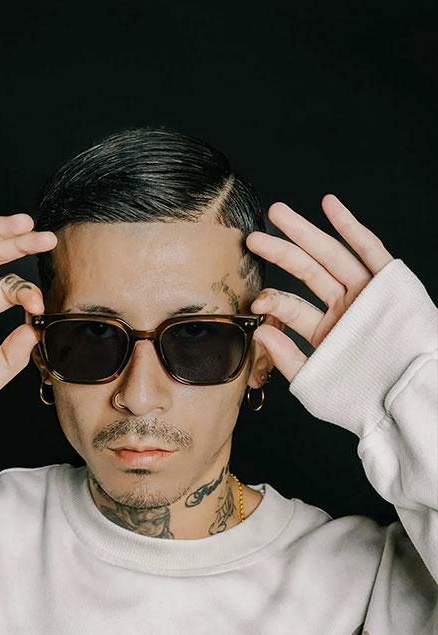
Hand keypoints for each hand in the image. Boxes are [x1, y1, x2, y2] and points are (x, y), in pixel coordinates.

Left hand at [246, 194, 393, 382]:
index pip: (293, 306)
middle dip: (280, 252)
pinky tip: (328, 205)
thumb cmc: (365, 399)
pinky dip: (350, 227)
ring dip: (305, 233)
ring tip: (277, 213)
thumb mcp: (314, 383)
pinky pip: (369, 250)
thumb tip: (259, 332)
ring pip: (331, 255)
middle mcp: (344, 308)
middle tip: (253, 239)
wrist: (410, 399)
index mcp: (326, 330)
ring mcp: (366, 293)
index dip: (272, 300)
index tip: (254, 302)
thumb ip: (286, 359)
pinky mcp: (390, 282)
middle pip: (307, 272)